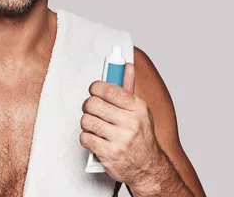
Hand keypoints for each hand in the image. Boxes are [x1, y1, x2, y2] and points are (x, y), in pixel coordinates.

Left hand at [80, 64, 164, 187]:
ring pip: (86, 120)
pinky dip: (87, 137)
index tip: (94, 91)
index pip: (108, 89)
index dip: (96, 88)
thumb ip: (129, 88)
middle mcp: (131, 123)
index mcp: (138, 108)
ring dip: (87, 122)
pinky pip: (85, 138)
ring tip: (95, 125)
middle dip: (89, 106)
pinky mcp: (109, 154)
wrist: (148, 167)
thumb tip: (127, 65)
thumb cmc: (141, 136)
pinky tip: (95, 138)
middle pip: (93, 104)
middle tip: (92, 110)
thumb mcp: (140, 110)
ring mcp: (120, 140)